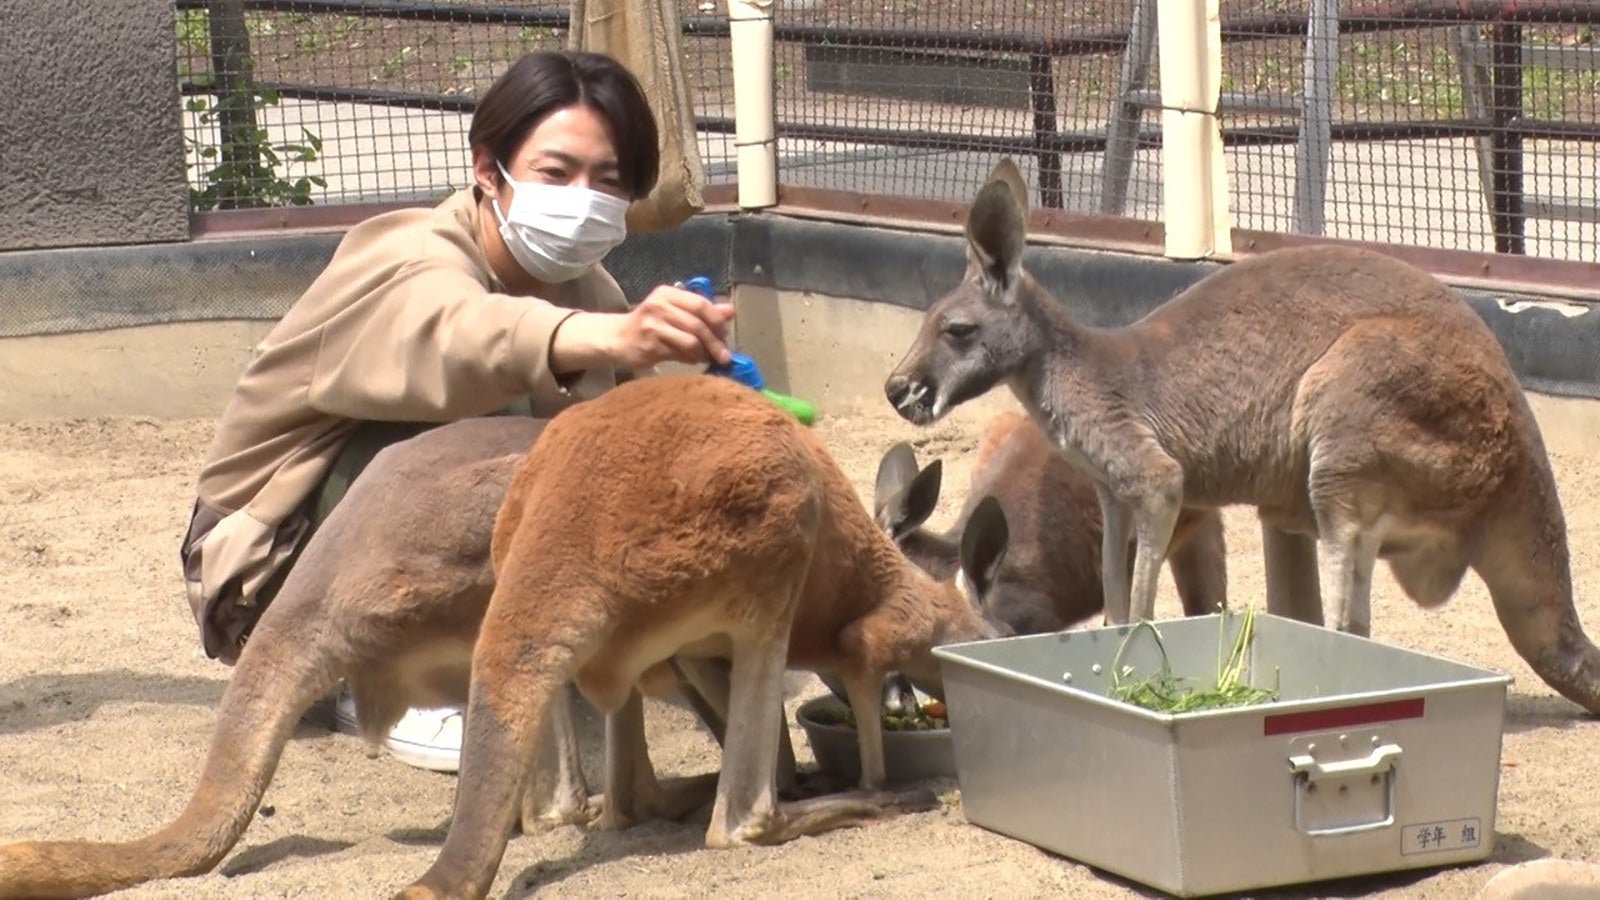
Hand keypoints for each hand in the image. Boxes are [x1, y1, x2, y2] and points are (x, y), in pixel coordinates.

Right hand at [614, 284, 735, 367]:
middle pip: (698, 324)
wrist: (616, 338)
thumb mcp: (674, 311)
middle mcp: (659, 306)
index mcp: (668, 293)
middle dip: (715, 341)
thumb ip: (701, 310)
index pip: (701, 304)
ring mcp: (653, 326)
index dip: (718, 321)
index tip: (726, 334)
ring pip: (691, 340)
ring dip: (704, 352)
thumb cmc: (650, 324)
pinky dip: (691, 359)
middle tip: (724, 354)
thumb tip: (730, 311)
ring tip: (708, 358)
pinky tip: (693, 361)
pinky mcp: (650, 346)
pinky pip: (679, 354)